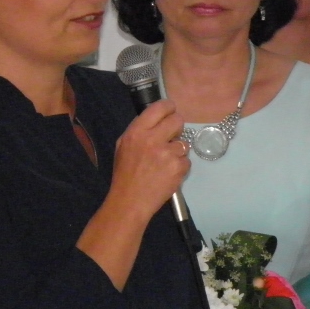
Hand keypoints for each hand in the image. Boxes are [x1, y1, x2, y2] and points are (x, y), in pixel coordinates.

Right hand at [110, 99, 189, 220]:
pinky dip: (180, 167)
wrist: (130, 201)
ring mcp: (167, 154)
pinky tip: (168, 174)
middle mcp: (153, 139)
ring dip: (178, 151)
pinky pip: (186, 160)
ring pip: (184, 142)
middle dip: (176, 129)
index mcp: (137, 131)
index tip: (171, 112)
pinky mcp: (178, 167)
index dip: (169, 108)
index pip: (160, 107)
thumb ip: (140, 130)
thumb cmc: (125, 174)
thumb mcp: (123, 146)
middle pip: (178, 120)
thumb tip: (158, 118)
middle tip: (170, 139)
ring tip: (165, 162)